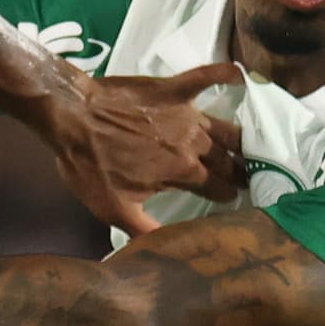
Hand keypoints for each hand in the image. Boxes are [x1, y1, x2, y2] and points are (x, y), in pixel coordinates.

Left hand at [36, 63, 246, 230]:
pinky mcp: (172, 89)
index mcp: (182, 171)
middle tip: (250, 178)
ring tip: (252, 148)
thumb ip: (146, 230)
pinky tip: (241, 74)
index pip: (216, 187)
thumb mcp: (114, 209)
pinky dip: (225, 75)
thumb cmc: (90, 165)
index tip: (236, 200)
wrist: (71, 117)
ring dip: (239, 140)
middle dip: (238, 172)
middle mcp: (192, 142)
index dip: (227, 195)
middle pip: (225, 160)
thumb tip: (169, 251)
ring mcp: (185, 113)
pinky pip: (205, 78)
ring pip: (223, 128)